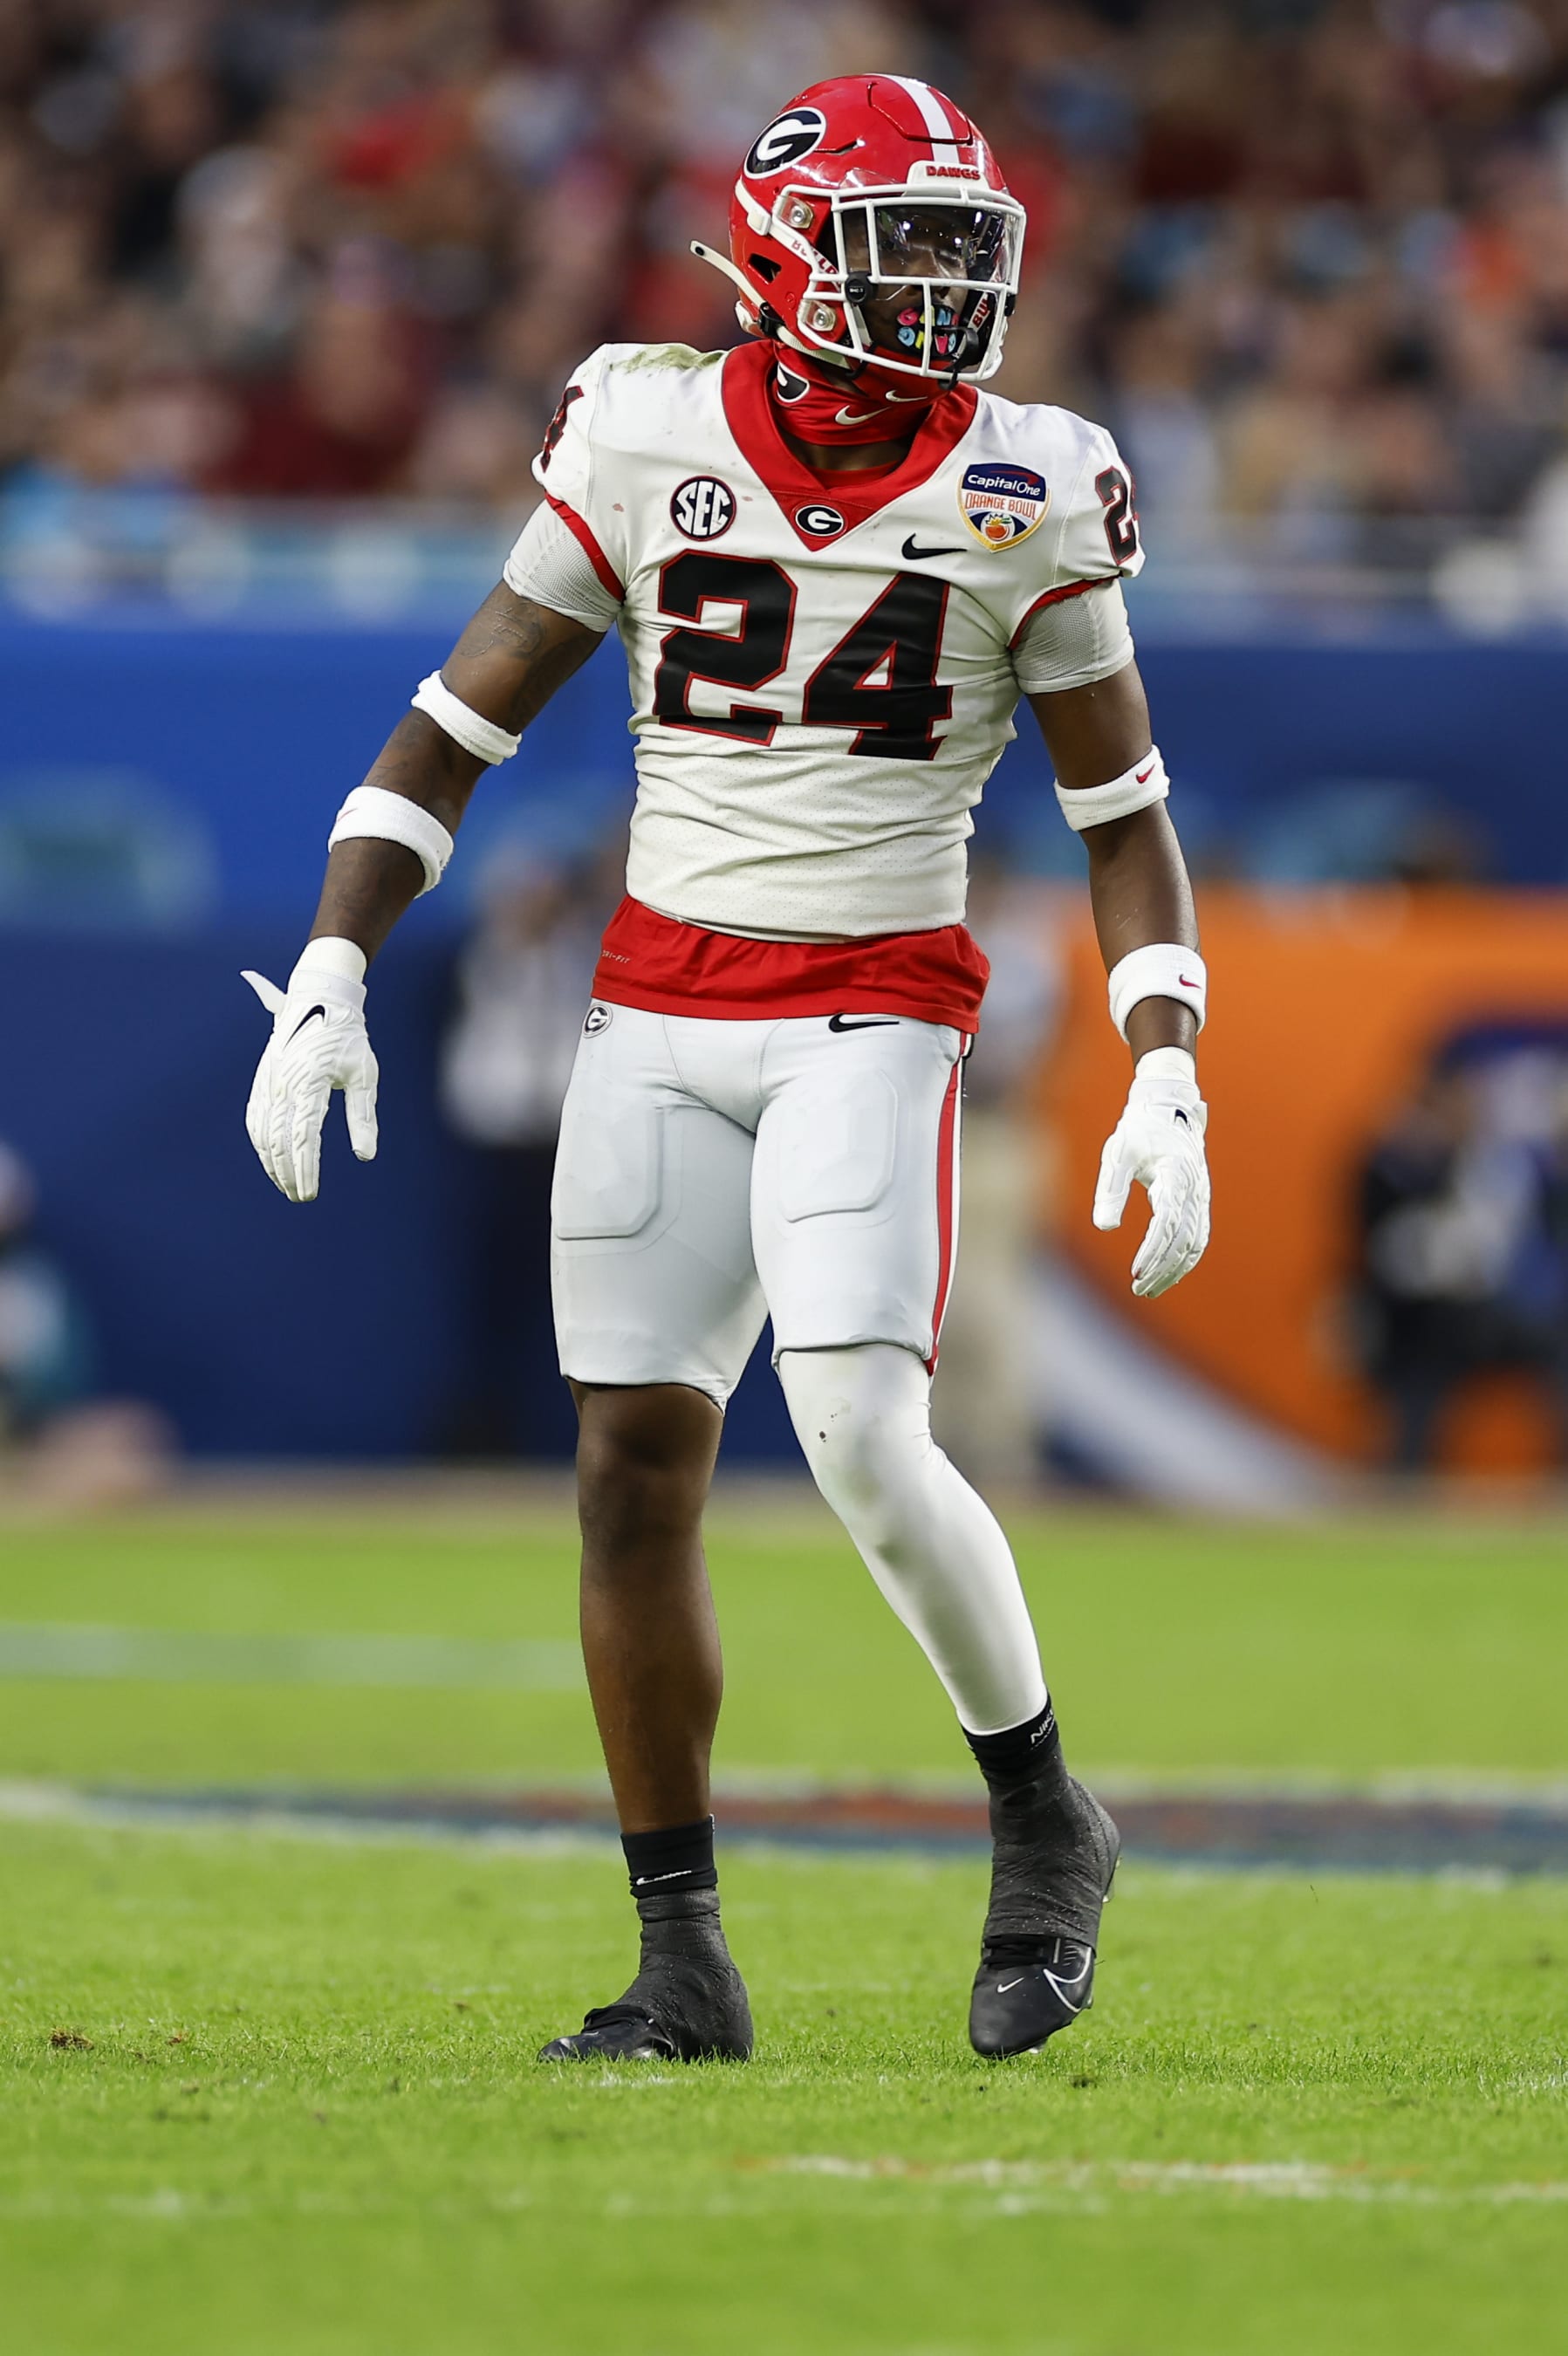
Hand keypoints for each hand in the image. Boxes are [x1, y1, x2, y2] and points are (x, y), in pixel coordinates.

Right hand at [242, 954, 377, 1201]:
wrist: (319, 999)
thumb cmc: (347, 1037)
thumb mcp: (364, 1074)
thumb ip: (363, 1116)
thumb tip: (364, 1155)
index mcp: (309, 1082)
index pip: (304, 1137)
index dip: (306, 1169)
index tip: (310, 1193)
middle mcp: (282, 1084)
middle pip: (279, 1141)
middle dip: (288, 1174)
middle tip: (301, 1197)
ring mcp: (267, 1082)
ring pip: (263, 1133)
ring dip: (272, 1163)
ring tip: (286, 1185)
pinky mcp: (262, 1080)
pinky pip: (255, 1118)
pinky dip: (260, 1143)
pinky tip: (269, 1159)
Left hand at [1093, 1051, 1209, 1298]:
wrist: (1167, 1107)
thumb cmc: (1138, 1130)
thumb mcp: (1118, 1154)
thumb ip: (1111, 1189)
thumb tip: (1105, 1228)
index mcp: (1176, 1175)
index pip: (1168, 1223)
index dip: (1153, 1250)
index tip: (1135, 1271)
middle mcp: (1195, 1189)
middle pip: (1185, 1241)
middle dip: (1163, 1269)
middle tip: (1139, 1289)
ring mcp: (1201, 1197)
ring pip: (1195, 1244)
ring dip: (1175, 1270)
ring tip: (1149, 1289)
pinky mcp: (1199, 1202)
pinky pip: (1198, 1237)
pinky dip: (1185, 1259)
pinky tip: (1166, 1273)